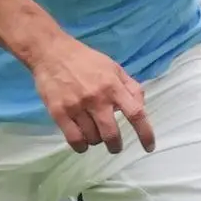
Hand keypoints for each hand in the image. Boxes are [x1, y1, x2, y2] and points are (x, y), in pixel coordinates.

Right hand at [29, 35, 155, 153]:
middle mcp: (96, 98)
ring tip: (94, 133)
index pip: (136, 113)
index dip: (145, 134)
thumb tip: (141, 107)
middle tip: (115, 146)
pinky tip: (82, 142)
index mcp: (113, 86)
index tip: (149, 147)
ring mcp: (76, 106)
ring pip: (93, 138)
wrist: (51, 52)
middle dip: (116, 145)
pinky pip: (74, 139)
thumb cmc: (86, 60)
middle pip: (111, 134)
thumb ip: (131, 87)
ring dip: (97, 141)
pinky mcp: (59, 113)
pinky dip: (81, 146)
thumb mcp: (114, 68)